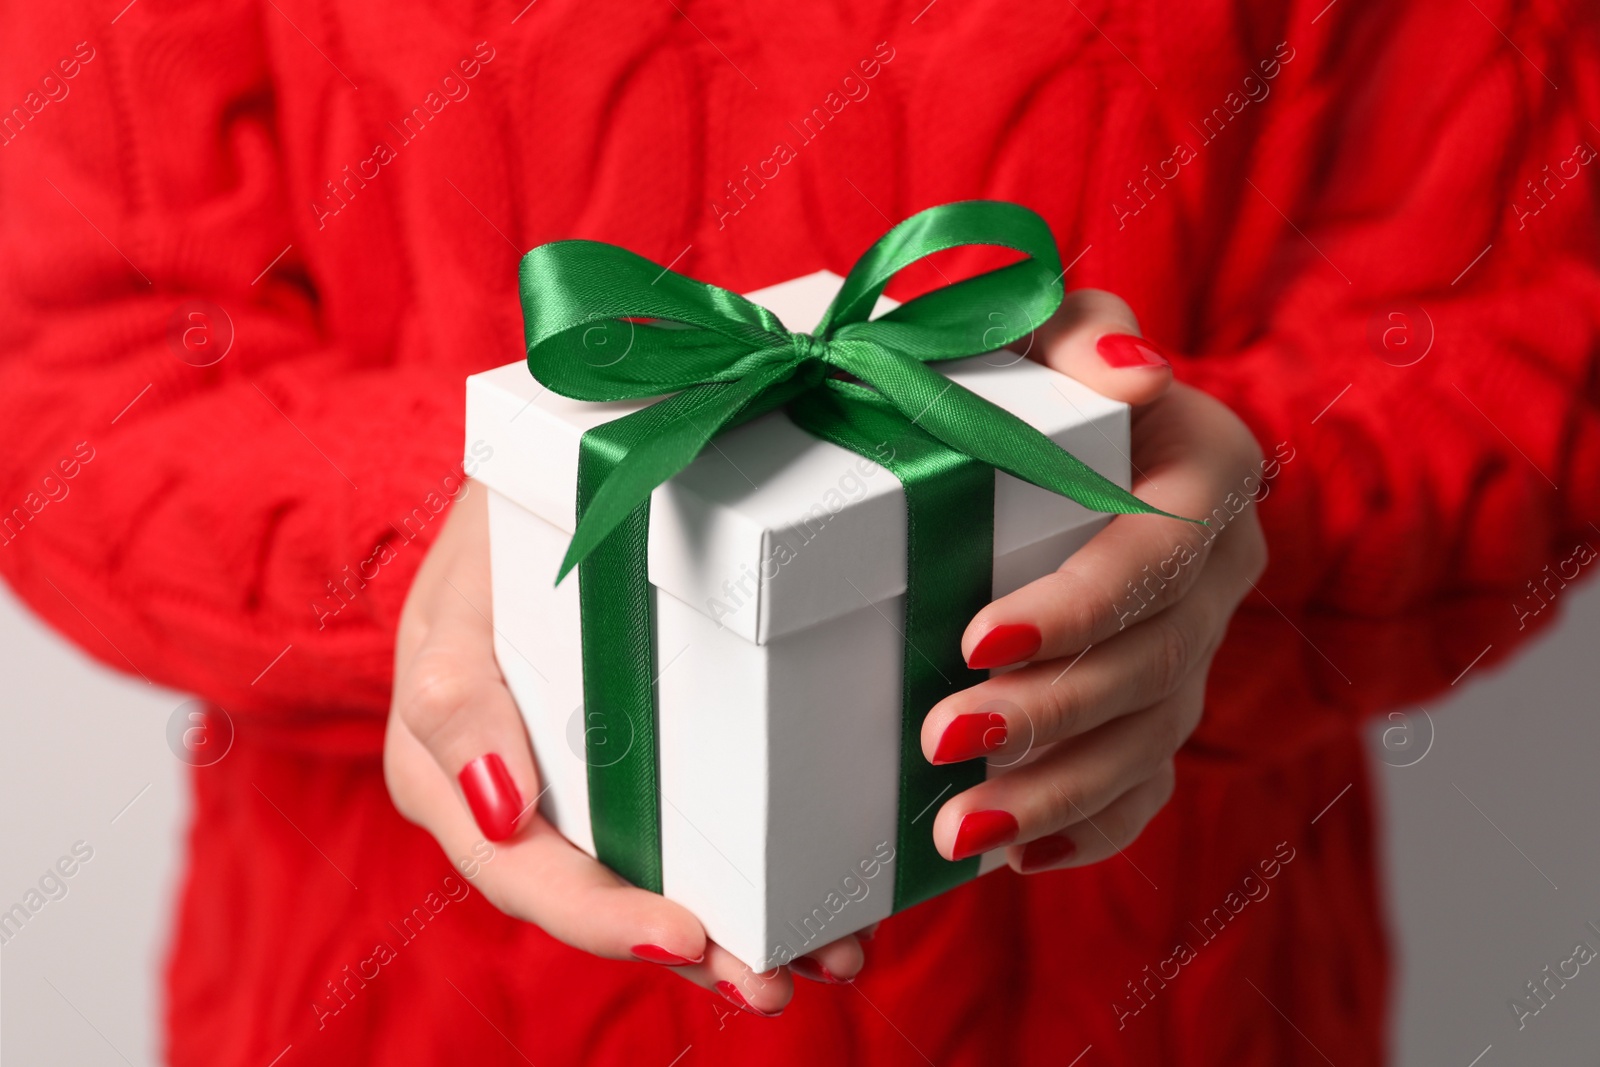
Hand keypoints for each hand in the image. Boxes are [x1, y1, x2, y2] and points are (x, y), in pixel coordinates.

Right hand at [384, 485, 864, 1016]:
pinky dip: (754, 877)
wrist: (544, 481)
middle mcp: (515, 807)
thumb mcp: (457, 594)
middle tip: (777, 980)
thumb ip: (453, 695)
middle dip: (693, 951)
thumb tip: (495, 812)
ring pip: (655, 883)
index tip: (685, 941)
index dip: (602, 918)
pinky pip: (690, 837)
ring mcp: (579, 792)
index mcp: (451, 781)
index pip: (524, 873)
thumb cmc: (494, 533)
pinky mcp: (636, 771)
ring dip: (740, 934)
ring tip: (829, 957)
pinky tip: (826, 906)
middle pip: (601, 901)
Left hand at [920, 289, 1268, 871]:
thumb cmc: (1029, 377)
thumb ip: (1077, 328)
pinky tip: (1012, 858)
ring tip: (957, 831)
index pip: (1158, 551)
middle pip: (1150, 662)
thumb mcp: (1041, 327)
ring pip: (1145, 742)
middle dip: (1049, 714)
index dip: (1081, 605)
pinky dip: (1081, 830)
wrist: (1057, 442)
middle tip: (943, 741)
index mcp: (1207, 473)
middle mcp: (1217, 572)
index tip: (979, 639)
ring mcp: (1192, 652)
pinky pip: (1140, 791)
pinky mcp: (1157, 711)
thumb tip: (1129, 377)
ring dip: (1054, 794)